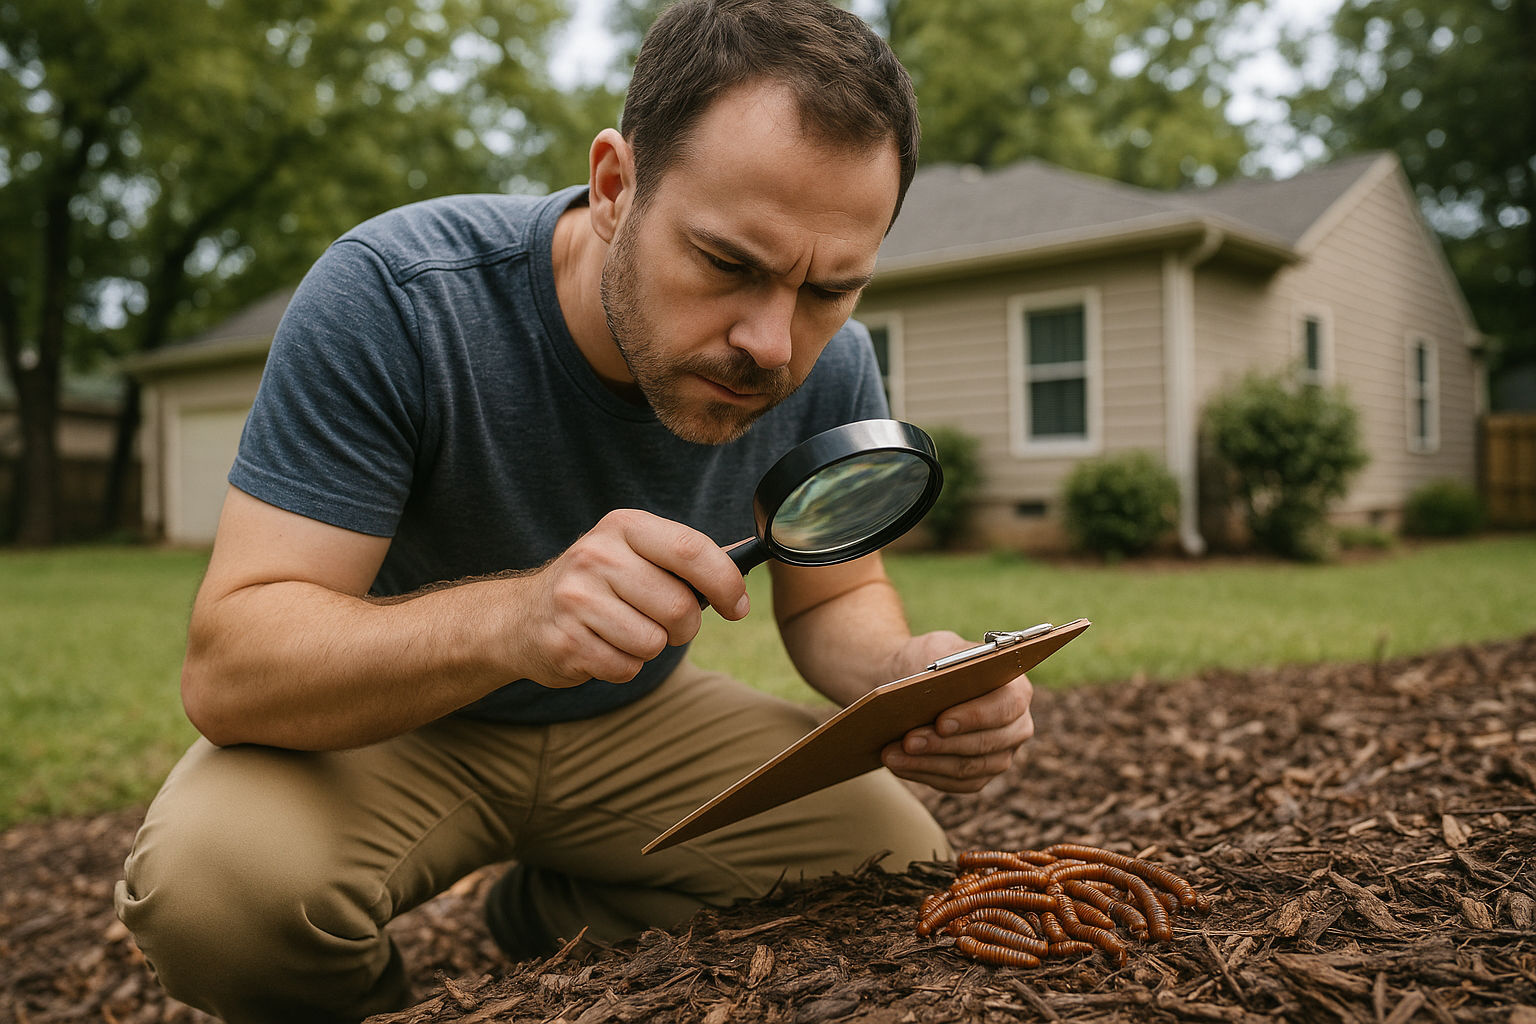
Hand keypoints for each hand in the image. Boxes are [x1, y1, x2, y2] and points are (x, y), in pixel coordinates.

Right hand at [509, 509, 748, 687]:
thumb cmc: (598, 585)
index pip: (691, 549)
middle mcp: (597, 556)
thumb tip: (744, 564)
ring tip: (624, 631)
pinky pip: (626, 668)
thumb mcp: (635, 553)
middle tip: (665, 623)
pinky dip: (624, 666)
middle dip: (684, 627)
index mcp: (624, 526)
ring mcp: (576, 599)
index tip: (738, 606)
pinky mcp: (565, 641)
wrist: (522, 617)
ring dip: (650, 647)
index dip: (725, 582)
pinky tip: (603, 646)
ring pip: (653, 642)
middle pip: (679, 607)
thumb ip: (686, 558)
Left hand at [878, 631, 1034, 792]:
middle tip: (908, 741)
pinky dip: (923, 774)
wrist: (910, 684)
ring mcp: (1001, 754)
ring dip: (926, 763)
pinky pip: (955, 783)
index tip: (941, 722)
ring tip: (891, 754)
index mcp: (1015, 688)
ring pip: (968, 768)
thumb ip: (945, 661)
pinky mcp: (979, 774)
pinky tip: (898, 764)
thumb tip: (942, 683)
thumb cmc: (926, 662)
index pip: (1006, 706)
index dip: (975, 717)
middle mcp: (1016, 726)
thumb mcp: (935, 649)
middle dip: (942, 744)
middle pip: (986, 743)